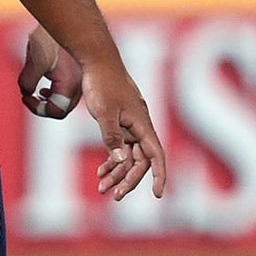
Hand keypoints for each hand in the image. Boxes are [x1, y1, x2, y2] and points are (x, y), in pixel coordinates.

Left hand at [17, 25, 82, 118]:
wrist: (68, 15)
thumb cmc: (51, 38)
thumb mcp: (34, 62)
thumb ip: (27, 83)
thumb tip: (26, 93)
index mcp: (70, 85)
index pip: (56, 111)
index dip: (37, 108)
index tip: (26, 97)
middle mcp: (81, 84)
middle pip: (63, 107)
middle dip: (44, 105)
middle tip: (30, 97)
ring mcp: (83, 77)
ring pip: (67, 97)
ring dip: (51, 97)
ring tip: (39, 91)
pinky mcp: (81, 69)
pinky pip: (70, 86)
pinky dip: (58, 88)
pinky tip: (48, 78)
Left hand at [80, 57, 166, 200]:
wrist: (97, 60)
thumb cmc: (102, 83)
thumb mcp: (104, 113)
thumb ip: (112, 137)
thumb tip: (122, 161)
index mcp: (142, 125)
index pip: (156, 156)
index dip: (159, 176)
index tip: (157, 194)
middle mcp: (140, 127)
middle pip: (140, 160)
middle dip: (129, 179)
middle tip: (114, 195)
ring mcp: (130, 125)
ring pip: (128, 156)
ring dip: (117, 172)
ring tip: (102, 188)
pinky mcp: (119, 122)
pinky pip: (120, 146)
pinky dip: (112, 160)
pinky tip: (101, 172)